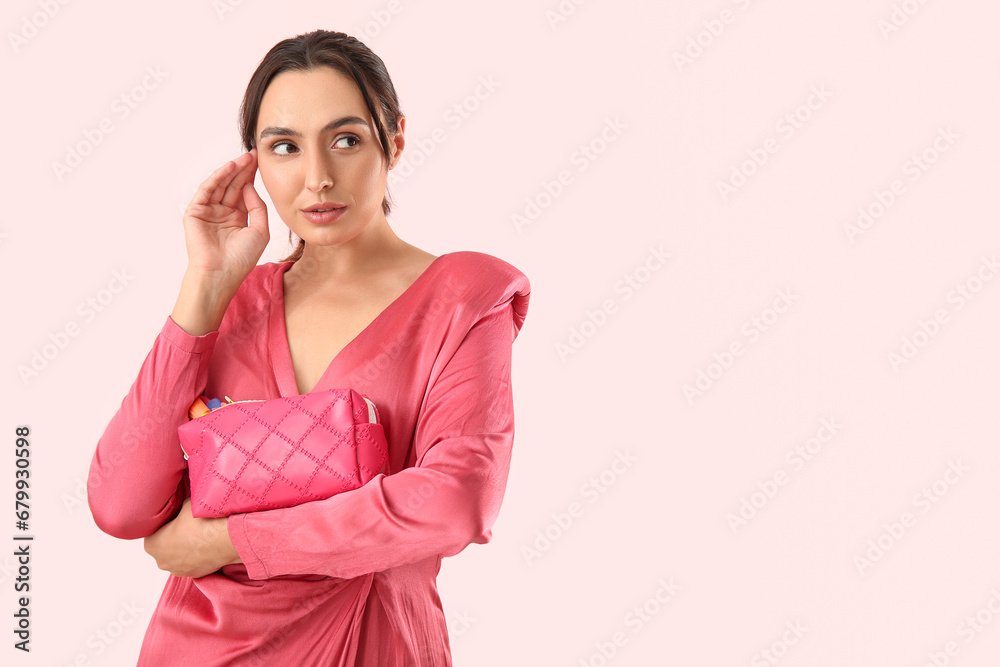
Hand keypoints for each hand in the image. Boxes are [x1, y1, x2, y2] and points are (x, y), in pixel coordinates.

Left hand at [143, 497, 241, 577]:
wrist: (226, 539)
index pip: (151, 533)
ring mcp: (179, 570)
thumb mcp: (186, 504)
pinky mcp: (195, 574)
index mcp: (152, 545)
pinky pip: (192, 563)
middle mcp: (161, 561)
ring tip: (198, 535)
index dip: (163, 524)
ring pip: (178, 556)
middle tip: (186, 526)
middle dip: (172, 538)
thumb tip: (180, 506)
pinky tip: (206, 545)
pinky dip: (197, 555)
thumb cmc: (202, 523)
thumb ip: (178, 507)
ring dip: (185, 548)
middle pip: (164, 546)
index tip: (173, 519)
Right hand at [182, 148, 269, 284]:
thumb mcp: (260, 231)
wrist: (221, 274)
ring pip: (221, 185)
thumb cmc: (241, 258)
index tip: (261, 162)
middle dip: (243, 170)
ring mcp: (208, 211)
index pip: (244, 191)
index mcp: (237, 218)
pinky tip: (229, 168)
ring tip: (244, 159)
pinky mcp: (195, 212)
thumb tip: (250, 186)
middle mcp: (222, 212)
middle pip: (233, 185)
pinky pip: (207, 190)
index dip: (252, 176)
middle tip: (254, 154)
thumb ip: (258, 207)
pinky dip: (217, 177)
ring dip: (232, 170)